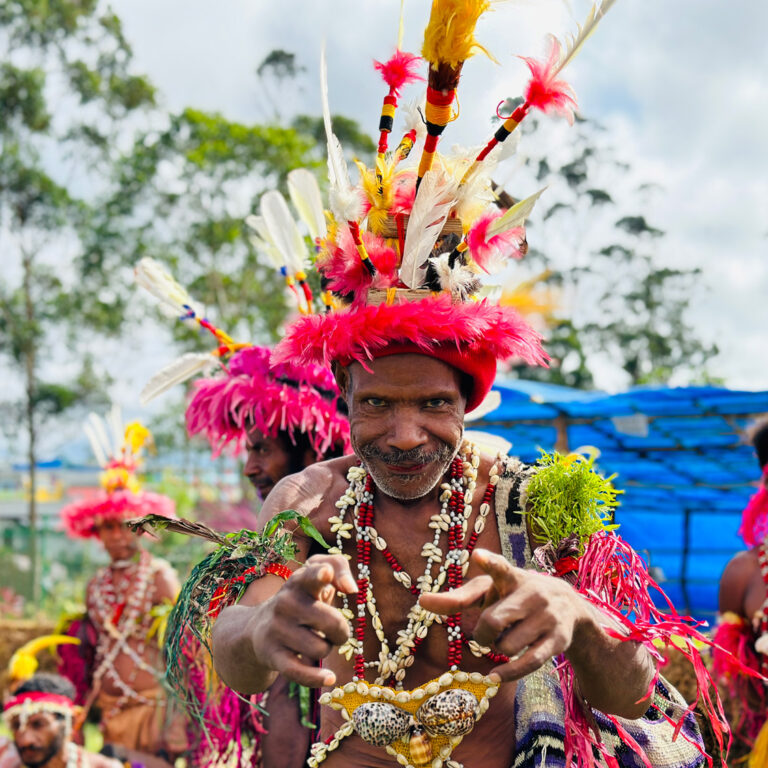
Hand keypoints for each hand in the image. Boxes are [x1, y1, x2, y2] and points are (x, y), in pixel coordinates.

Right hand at [249, 554, 354, 687]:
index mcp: (299, 582)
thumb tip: (352, 588)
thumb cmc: (300, 600)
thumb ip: (338, 567)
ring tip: (314, 641)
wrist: (256, 629)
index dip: (319, 574)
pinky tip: (330, 678)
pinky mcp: (272, 655)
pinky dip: (316, 677)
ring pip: (322, 649)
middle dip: (341, 632)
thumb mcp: (314, 576)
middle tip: (333, 631)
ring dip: (325, 648)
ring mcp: (277, 630)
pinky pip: (299, 671)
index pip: (309, 575)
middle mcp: (285, 603)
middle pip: (332, 623)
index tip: (326, 574)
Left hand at [419, 548, 587, 681]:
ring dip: (499, 650)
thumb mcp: (489, 591)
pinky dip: (508, 673)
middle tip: (486, 634)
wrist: (567, 604)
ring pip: (507, 646)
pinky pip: (528, 663)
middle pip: (492, 622)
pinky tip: (495, 677)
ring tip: (507, 639)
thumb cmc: (514, 596)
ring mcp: (546, 616)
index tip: (478, 555)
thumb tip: (421, 601)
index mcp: (510, 576)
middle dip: (482, 634)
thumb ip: (457, 597)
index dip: (488, 562)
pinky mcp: (557, 639)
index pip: (499, 567)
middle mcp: (531, 593)